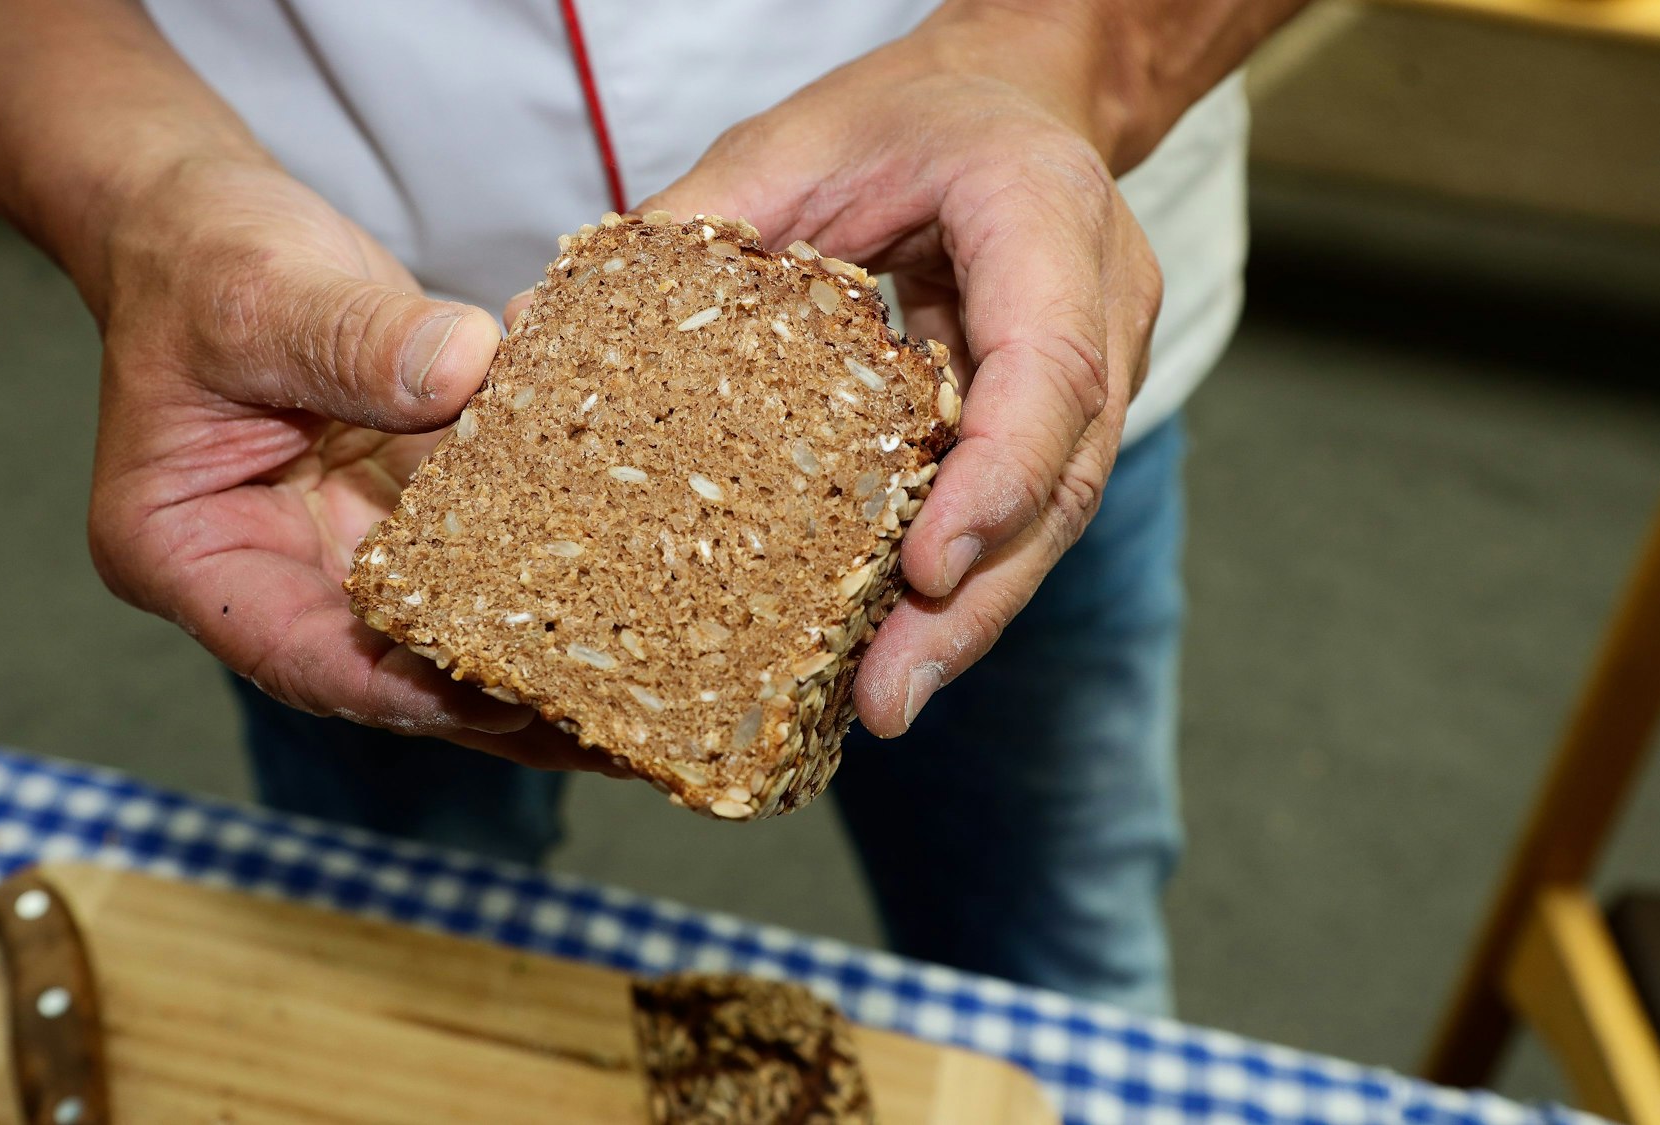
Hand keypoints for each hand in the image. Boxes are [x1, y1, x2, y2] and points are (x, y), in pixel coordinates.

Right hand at [85, 156, 611, 771]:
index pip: (302, 655)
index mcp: (187, 557)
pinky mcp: (405, 508)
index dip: (404, 690)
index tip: (502, 701)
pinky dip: (549, 579)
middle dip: (498, 706)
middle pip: (388, 669)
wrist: (209, 215)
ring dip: (540, 662)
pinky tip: (640, 607)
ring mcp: (341, 549)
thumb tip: (469, 368)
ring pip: (448, 630)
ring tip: (648, 704)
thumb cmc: (202, 258)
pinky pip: (483, 556)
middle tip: (615, 736)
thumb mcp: (263, 294)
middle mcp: (269, 575)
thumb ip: (356, 338)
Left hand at [644, 4, 1163, 735]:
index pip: (1049, 361)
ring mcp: (1099, 368)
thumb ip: (703, 224)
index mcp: (1043, 212)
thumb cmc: (909, 113)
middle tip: (888, 697)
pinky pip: (1019, 508)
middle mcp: (1098, 301)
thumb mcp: (793, 139)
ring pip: (1051, 515)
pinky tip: (891, 647)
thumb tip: (560, 331)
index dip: (995, 475)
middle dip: (977, 600)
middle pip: (1062, 477)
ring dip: (969, 617)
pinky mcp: (1064, 418)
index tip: (924, 568)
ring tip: (882, 701)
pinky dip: (960, 581)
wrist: (1014, 100)